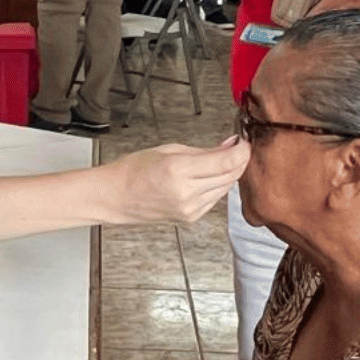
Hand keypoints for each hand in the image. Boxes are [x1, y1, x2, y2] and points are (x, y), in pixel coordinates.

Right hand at [105, 137, 249, 224]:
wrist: (116, 197)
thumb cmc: (134, 171)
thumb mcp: (169, 150)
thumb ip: (203, 151)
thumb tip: (229, 146)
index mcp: (177, 170)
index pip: (226, 161)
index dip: (241, 151)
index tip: (244, 142)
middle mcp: (186, 192)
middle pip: (230, 176)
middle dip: (239, 160)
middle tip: (238, 147)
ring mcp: (189, 208)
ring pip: (225, 188)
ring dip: (229, 173)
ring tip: (223, 160)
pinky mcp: (191, 217)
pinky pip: (215, 199)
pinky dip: (218, 186)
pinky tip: (211, 177)